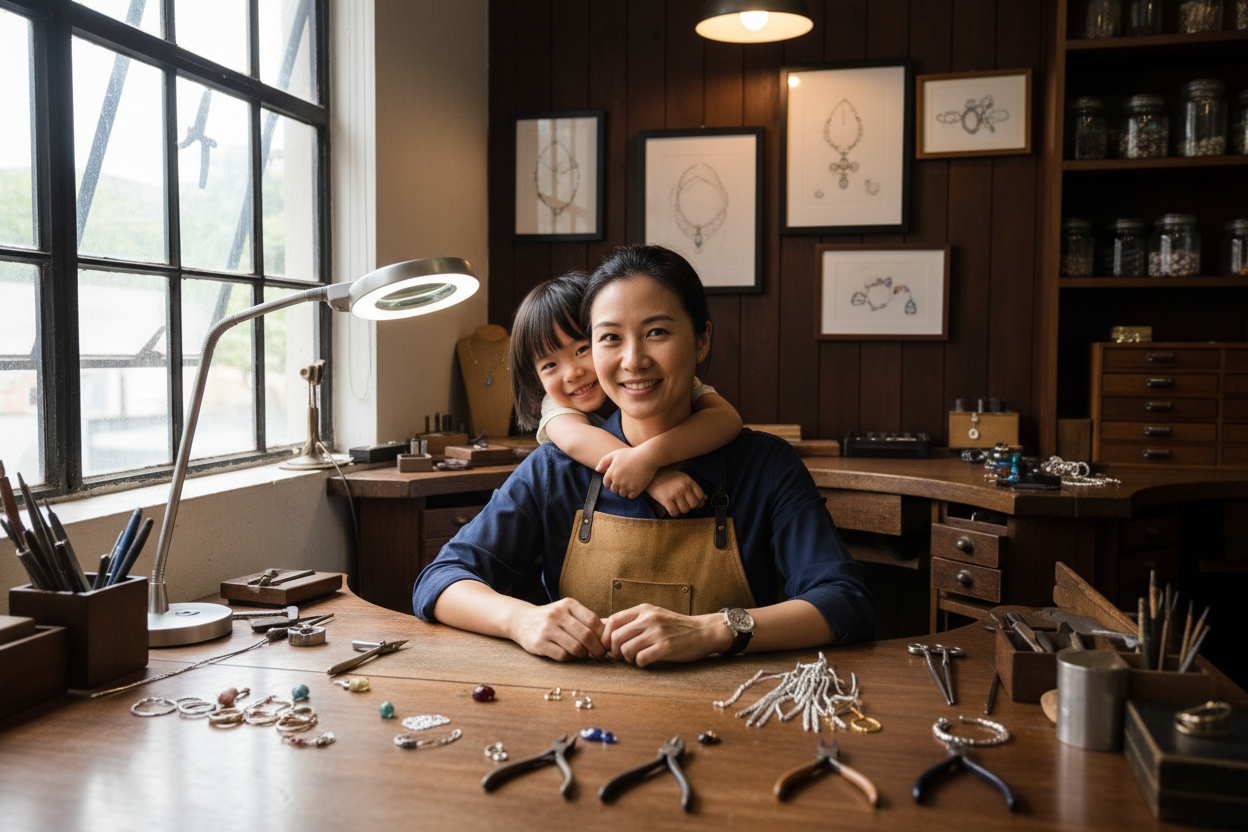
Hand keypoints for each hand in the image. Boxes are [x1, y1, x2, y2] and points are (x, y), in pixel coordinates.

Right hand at [506, 598, 606, 660]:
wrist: (520, 620)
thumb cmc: (552, 618)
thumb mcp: (568, 611)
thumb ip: (587, 619)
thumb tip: (612, 631)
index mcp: (568, 604)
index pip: (593, 620)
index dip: (603, 635)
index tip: (606, 643)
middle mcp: (557, 614)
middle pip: (587, 636)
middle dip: (597, 649)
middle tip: (600, 655)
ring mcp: (547, 629)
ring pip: (576, 647)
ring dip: (583, 655)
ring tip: (583, 654)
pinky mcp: (539, 643)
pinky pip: (562, 655)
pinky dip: (569, 658)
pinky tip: (568, 655)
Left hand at [596, 446, 660, 498]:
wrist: (648, 456)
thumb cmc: (631, 454)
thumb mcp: (615, 454)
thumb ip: (604, 462)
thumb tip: (597, 470)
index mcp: (611, 473)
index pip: (606, 484)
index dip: (612, 480)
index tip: (619, 476)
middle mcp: (617, 481)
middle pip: (614, 490)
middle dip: (618, 485)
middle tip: (626, 478)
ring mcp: (626, 486)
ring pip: (622, 494)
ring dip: (625, 489)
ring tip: (631, 480)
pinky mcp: (636, 490)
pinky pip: (631, 496)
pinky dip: (633, 492)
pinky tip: (636, 484)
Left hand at [601, 605, 730, 666]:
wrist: (704, 631)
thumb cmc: (675, 627)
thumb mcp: (653, 616)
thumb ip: (632, 621)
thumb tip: (604, 627)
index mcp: (644, 609)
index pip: (612, 620)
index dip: (606, 636)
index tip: (610, 645)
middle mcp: (649, 618)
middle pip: (616, 637)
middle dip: (615, 650)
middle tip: (623, 655)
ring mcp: (657, 632)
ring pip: (626, 649)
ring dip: (628, 659)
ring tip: (636, 658)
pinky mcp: (666, 647)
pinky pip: (641, 659)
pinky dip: (640, 663)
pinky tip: (648, 661)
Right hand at [643, 469, 705, 516]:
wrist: (651, 475)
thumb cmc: (668, 478)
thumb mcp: (682, 478)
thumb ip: (693, 487)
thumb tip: (704, 499)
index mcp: (689, 481)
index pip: (701, 496)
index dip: (699, 502)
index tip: (692, 502)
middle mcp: (683, 487)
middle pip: (694, 504)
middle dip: (690, 507)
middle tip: (683, 504)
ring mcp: (675, 493)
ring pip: (685, 510)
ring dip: (681, 510)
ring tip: (676, 505)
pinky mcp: (666, 499)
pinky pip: (675, 513)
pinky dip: (674, 513)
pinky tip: (670, 507)